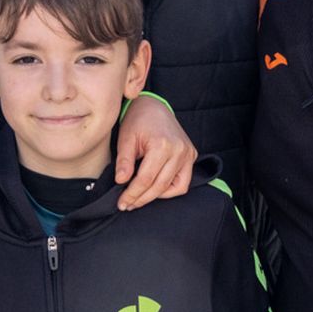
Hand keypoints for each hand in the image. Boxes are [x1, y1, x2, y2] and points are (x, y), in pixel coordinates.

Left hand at [114, 95, 196, 209]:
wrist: (153, 107)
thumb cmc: (138, 120)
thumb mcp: (126, 138)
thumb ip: (124, 161)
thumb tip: (121, 181)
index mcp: (162, 145)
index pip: (146, 179)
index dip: (132, 194)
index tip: (122, 203)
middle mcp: (179, 150)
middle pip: (160, 186)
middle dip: (142, 198)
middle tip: (127, 205)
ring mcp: (188, 153)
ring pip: (176, 187)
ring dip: (157, 196)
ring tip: (140, 197)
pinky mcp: (191, 155)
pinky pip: (184, 181)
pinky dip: (170, 189)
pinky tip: (155, 188)